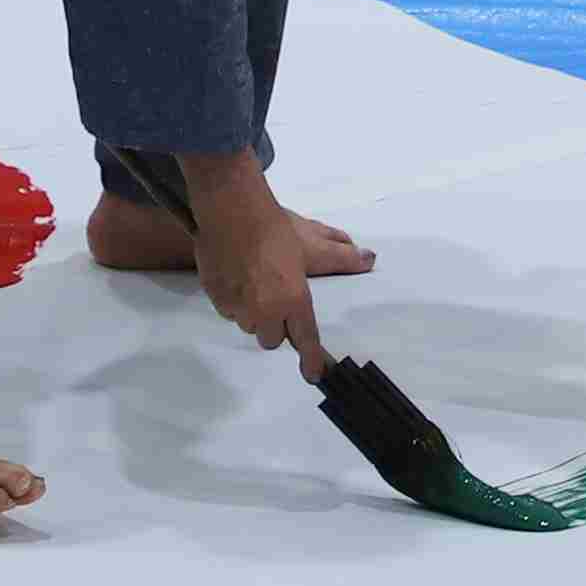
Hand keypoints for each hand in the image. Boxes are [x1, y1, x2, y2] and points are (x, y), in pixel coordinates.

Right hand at [189, 174, 324, 374]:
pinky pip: (230, 312)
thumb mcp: (312, 242)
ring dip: (256, 314)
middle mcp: (266, 312)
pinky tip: (237, 276)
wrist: (230, 210)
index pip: (305, 339)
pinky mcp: (217, 300)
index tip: (314, 375)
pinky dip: (235, 301)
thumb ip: (341, 256)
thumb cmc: (276, 228)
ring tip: (256, 281)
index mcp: (293, 300)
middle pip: (273, 339)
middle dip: (277, 324)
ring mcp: (238, 308)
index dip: (312, 360)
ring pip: (250, 325)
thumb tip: (369, 259)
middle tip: (278, 295)